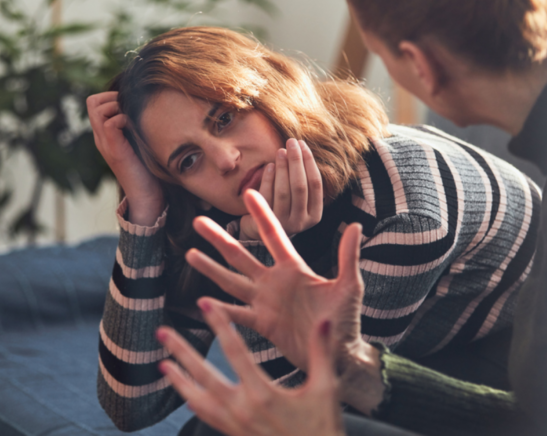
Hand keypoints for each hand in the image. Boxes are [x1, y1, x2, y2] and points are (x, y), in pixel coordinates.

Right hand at [87, 91, 163, 223]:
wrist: (148, 196)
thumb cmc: (149, 168)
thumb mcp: (140, 140)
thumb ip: (136, 125)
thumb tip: (148, 103)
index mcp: (105, 134)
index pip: (95, 102)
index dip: (111, 96)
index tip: (130, 107)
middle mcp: (101, 137)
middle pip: (92, 102)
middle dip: (112, 98)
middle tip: (130, 111)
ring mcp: (105, 144)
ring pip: (97, 109)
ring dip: (117, 107)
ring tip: (132, 120)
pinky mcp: (115, 151)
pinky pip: (109, 123)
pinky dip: (122, 119)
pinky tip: (135, 129)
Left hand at [158, 301, 344, 435]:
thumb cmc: (322, 429)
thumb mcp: (325, 389)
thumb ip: (320, 353)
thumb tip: (326, 321)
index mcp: (262, 394)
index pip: (234, 351)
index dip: (219, 324)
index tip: (203, 304)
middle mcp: (242, 410)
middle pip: (203, 374)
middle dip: (181, 351)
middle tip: (162, 331)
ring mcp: (234, 425)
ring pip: (197, 399)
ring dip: (178, 379)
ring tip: (162, 364)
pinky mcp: (234, 435)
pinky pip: (207, 417)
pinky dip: (194, 403)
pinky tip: (186, 397)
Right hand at [188, 190, 363, 375]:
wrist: (339, 354)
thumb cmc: (345, 318)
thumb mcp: (349, 285)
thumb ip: (347, 256)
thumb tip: (357, 225)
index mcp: (294, 268)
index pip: (273, 235)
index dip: (261, 214)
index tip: (248, 192)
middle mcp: (274, 281)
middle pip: (240, 255)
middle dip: (219, 238)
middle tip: (198, 220)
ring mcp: (265, 302)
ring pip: (231, 281)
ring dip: (211, 268)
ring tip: (189, 253)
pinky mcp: (262, 324)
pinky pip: (237, 314)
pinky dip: (220, 310)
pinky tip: (201, 301)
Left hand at [239, 138, 322, 240]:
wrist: (260, 230)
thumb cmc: (283, 206)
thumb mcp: (298, 199)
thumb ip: (303, 180)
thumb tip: (301, 148)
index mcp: (314, 215)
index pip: (316, 184)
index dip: (309, 162)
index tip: (303, 144)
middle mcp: (301, 222)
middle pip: (300, 186)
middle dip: (296, 161)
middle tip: (291, 141)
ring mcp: (282, 224)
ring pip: (284, 192)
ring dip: (282, 168)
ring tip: (280, 151)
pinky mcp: (265, 222)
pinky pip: (267, 197)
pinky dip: (268, 180)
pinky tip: (268, 166)